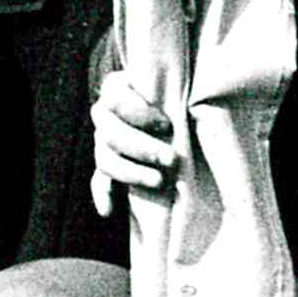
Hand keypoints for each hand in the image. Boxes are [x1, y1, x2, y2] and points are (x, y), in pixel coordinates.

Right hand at [80, 66, 181, 215]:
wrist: (181, 110)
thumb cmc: (183, 93)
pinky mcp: (110, 165)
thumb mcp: (182, 86)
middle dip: (140, 146)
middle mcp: (106, 113)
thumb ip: (181, 88)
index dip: (139, 113)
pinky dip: (103, 194)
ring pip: (105, 158)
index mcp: (119, 87)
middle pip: (110, 131)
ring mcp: (104, 141)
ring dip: (130, 171)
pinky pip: (99, 180)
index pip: (115, 97)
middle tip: (170, 158)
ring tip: (159, 181)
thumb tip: (197, 91)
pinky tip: (109, 210)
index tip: (167, 124)